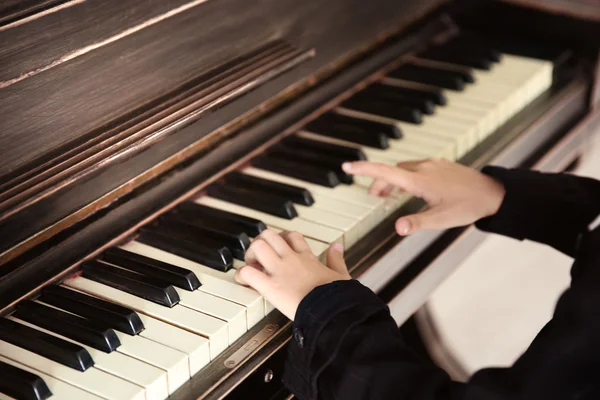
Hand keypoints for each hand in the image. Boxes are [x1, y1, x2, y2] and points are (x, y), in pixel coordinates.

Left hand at [234, 229, 350, 319]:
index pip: (293, 236)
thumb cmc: (338, 297)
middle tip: (260, 255)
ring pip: (258, 246)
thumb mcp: (342, 275)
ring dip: (250, 254)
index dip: (282, 238)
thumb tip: (337, 246)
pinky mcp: (271, 287)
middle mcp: (291, 260)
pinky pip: (248, 273)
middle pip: (271, 235)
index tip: (279, 247)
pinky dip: (241, 274)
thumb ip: (337, 259)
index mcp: (308, 258)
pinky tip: (243, 280)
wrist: (332, 310)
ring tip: (251, 265)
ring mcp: (280, 271)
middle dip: (261, 242)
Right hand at [342, 159, 504, 235]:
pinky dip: (406, 176)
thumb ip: (417, 223)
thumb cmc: (468, 206)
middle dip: (380, 182)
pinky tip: (413, 189)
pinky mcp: (441, 165)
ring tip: (390, 195)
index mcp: (420, 181)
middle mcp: (424, 168)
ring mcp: (433, 164)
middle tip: (374, 197)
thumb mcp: (441, 219)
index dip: (364, 169)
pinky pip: (416, 167)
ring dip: (394, 180)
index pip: (385, 172)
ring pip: (404, 169)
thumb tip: (397, 228)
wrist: (493, 193)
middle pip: (392, 171)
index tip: (347, 166)